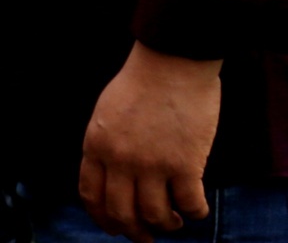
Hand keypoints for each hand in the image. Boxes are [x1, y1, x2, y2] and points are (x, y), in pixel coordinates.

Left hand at [77, 43, 220, 241]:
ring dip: (166, 225)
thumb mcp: (107, 113)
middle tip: (148, 237)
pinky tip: (196, 208)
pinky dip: (194, 213)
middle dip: (135, 232)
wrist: (172, 62)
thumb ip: (107, 146)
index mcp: (96, 145)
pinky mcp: (184, 164)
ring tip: (174, 219)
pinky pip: (189, 205)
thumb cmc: (142, 83)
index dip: (103, 218)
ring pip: (155, 216)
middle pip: (121, 213)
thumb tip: (115, 177)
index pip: (91, 195)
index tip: (115, 228)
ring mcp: (152, 164)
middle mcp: (120, 160)